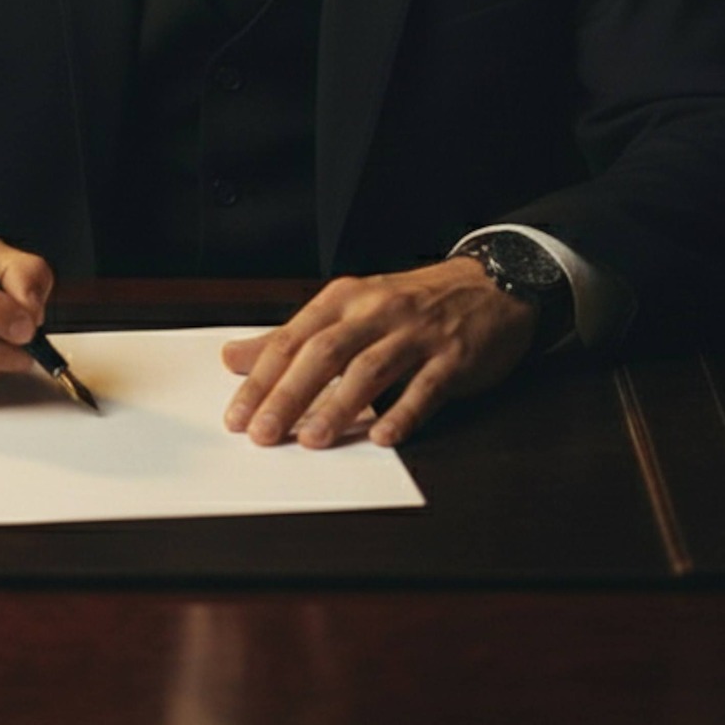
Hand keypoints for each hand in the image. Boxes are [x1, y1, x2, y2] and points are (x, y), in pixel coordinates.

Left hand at [221, 256, 536, 448]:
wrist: (490, 284)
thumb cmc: (410, 303)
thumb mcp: (349, 308)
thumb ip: (293, 336)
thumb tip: (235, 357)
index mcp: (344, 299)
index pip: (292, 339)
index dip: (261, 379)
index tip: (237, 416)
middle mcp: (376, 311)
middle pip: (324, 354)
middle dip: (289, 396)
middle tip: (263, 434)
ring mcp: (416, 333)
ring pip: (370, 369)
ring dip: (339, 406)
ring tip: (312, 440)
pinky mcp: (453, 356)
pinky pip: (425, 387)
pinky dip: (403, 413)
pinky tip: (383, 437)